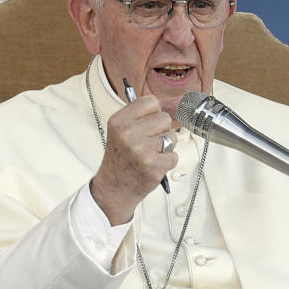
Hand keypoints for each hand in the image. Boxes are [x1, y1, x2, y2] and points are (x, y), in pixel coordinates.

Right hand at [90, 95, 177, 224]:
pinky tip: (154, 165)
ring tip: (151, 154)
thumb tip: (172, 103)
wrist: (114, 188)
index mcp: (119, 121)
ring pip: (171, 137)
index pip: (151, 101)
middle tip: (149, 142)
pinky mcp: (153, 166)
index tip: (149, 123)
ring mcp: (141, 150)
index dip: (154, 113)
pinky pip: (174, 155)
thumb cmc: (121, 159)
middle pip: (164, 118)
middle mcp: (128, 133)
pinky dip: (167, 162)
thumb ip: (139, 116)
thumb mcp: (120, 131)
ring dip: (166, 147)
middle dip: (162, 130)